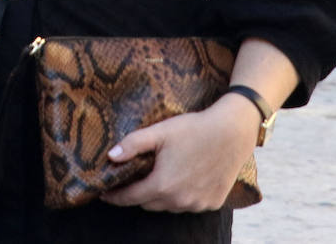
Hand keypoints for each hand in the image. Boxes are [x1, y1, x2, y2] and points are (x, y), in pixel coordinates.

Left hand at [101, 94, 258, 211]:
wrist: (232, 132)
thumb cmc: (193, 130)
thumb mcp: (158, 132)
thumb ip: (132, 145)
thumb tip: (110, 157)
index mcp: (163, 185)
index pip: (130, 198)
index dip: (115, 196)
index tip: (103, 194)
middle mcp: (180, 201)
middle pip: (148, 203)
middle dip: (136, 194)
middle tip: (130, 180)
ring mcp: (198, 204)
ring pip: (169, 206)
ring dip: (160, 196)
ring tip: (156, 178)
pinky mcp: (213, 202)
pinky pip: (189, 205)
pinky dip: (180, 197)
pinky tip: (181, 180)